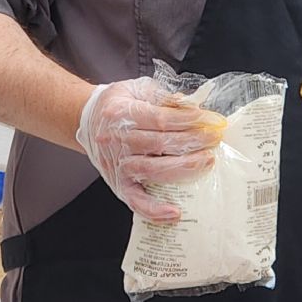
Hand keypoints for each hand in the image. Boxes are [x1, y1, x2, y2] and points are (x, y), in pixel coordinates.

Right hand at [74, 78, 225, 220]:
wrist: (86, 121)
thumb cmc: (116, 104)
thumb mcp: (138, 88)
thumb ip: (164, 97)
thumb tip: (191, 105)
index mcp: (121, 113)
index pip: (161, 119)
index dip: (189, 120)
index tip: (212, 120)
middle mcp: (117, 140)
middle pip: (160, 145)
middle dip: (193, 142)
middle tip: (215, 139)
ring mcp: (117, 165)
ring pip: (152, 171)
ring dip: (183, 168)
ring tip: (206, 162)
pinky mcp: (118, 184)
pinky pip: (136, 201)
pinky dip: (154, 210)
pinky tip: (174, 212)